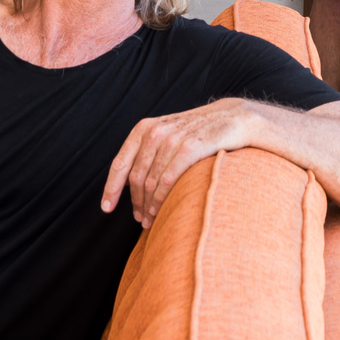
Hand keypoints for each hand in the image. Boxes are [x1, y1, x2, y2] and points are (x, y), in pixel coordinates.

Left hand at [102, 99, 260, 229]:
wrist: (233, 118)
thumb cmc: (198, 133)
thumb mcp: (168, 136)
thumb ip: (148, 154)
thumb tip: (127, 184)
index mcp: (145, 128)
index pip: (120, 163)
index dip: (111, 188)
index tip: (106, 208)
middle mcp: (156, 131)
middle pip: (136, 178)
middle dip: (135, 203)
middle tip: (140, 220)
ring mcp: (173, 138)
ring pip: (151, 182)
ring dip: (148, 206)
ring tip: (150, 221)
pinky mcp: (191, 147)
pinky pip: (168, 180)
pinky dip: (161, 200)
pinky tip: (161, 211)